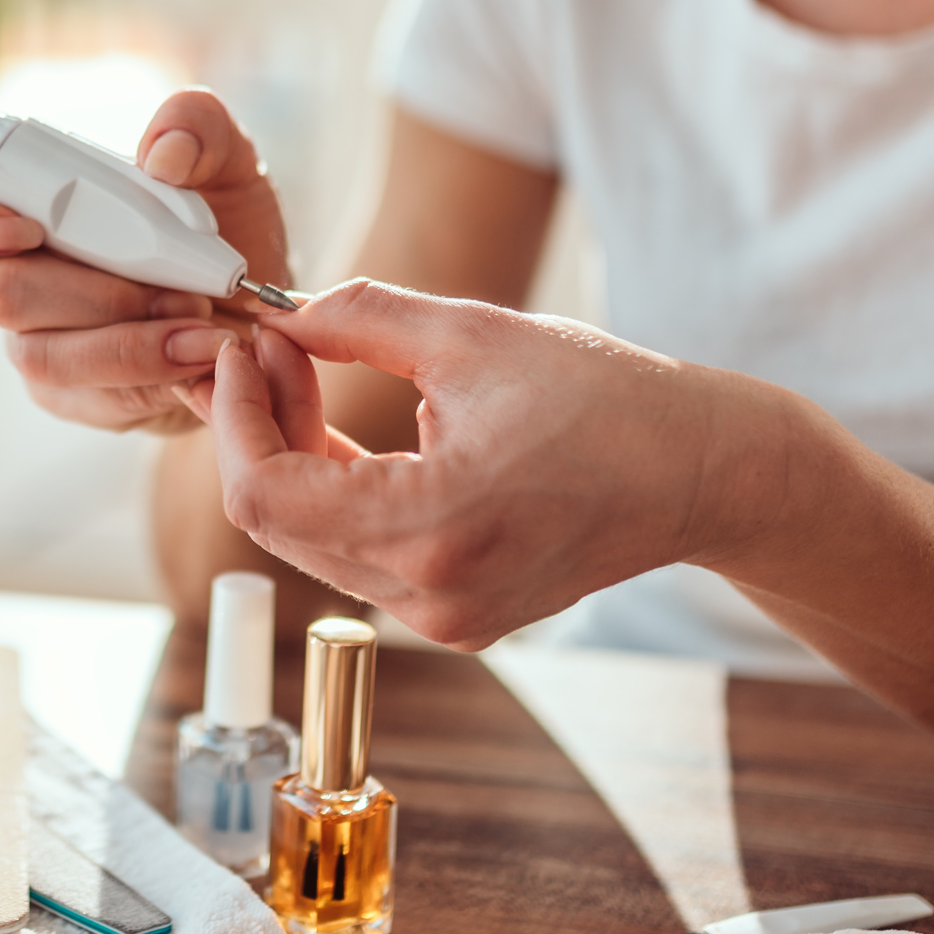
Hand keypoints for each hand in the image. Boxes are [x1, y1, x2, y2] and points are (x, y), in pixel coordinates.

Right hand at [0, 90, 290, 434]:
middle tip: (171, 278)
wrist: (259, 309)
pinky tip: (203, 352)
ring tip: (200, 319)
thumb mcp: (226, 156)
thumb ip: (196, 124)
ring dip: (128, 337)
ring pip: (42, 352)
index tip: (18, 225)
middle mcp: (8, 271)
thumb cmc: (221, 224)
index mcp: (14, 199)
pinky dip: (154, 370)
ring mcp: (35, 339)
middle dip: (89, 287)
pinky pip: (92, 395)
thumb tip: (162, 153)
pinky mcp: (72, 395)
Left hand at [206, 281, 759, 648]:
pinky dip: (334, 488)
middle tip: (269, 345)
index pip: (263, 496)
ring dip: (290, 455)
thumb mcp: (471, 334)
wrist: (702, 470)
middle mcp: (428, 597)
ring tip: (304, 368)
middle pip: (277, 522)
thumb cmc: (606, 397)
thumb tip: (278, 316)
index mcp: (429, 529)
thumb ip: (356, 318)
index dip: (231, 417)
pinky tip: (339, 423)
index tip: (241, 348)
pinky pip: (358, 554)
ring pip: (312, 541)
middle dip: (254, 426)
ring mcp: (442, 618)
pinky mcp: (457, 615)